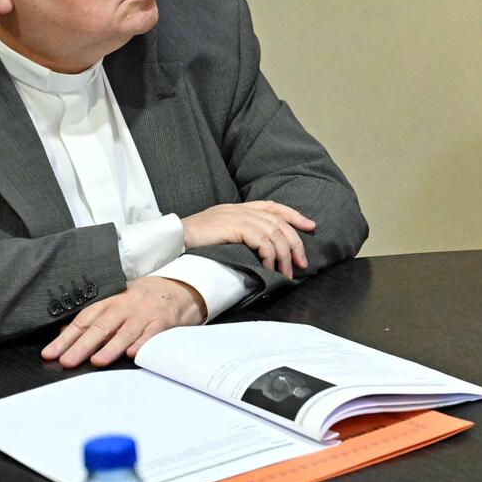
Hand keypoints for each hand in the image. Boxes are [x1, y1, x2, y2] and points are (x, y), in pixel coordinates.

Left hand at [41, 277, 207, 368]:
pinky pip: (153, 333)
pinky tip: (134, 354)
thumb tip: (65, 336)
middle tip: (68, 361)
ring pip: (126, 331)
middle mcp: (126, 306)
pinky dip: (143, 343)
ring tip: (97, 361)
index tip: (51, 353)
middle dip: (83, 345)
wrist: (180, 288)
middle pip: (102, 326)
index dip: (67, 337)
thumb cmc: (143, 300)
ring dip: (111, 347)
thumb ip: (96, 319)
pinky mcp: (164, 321)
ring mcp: (145, 314)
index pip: (85, 319)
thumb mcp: (118, 303)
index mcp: (111, 301)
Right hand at [182, 201, 315, 278]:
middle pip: (279, 221)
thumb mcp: (218, 235)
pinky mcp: (234, 226)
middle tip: (301, 263)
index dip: (294, 215)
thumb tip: (259, 253)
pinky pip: (262, 240)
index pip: (273, 207)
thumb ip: (237, 236)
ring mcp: (237, 216)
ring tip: (286, 273)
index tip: (311, 226)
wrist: (171, 240)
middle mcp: (240, 209)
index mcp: (238, 208)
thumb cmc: (191, 243)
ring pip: (274, 232)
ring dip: (284, 255)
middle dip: (295, 243)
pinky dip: (270, 255)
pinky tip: (269, 268)